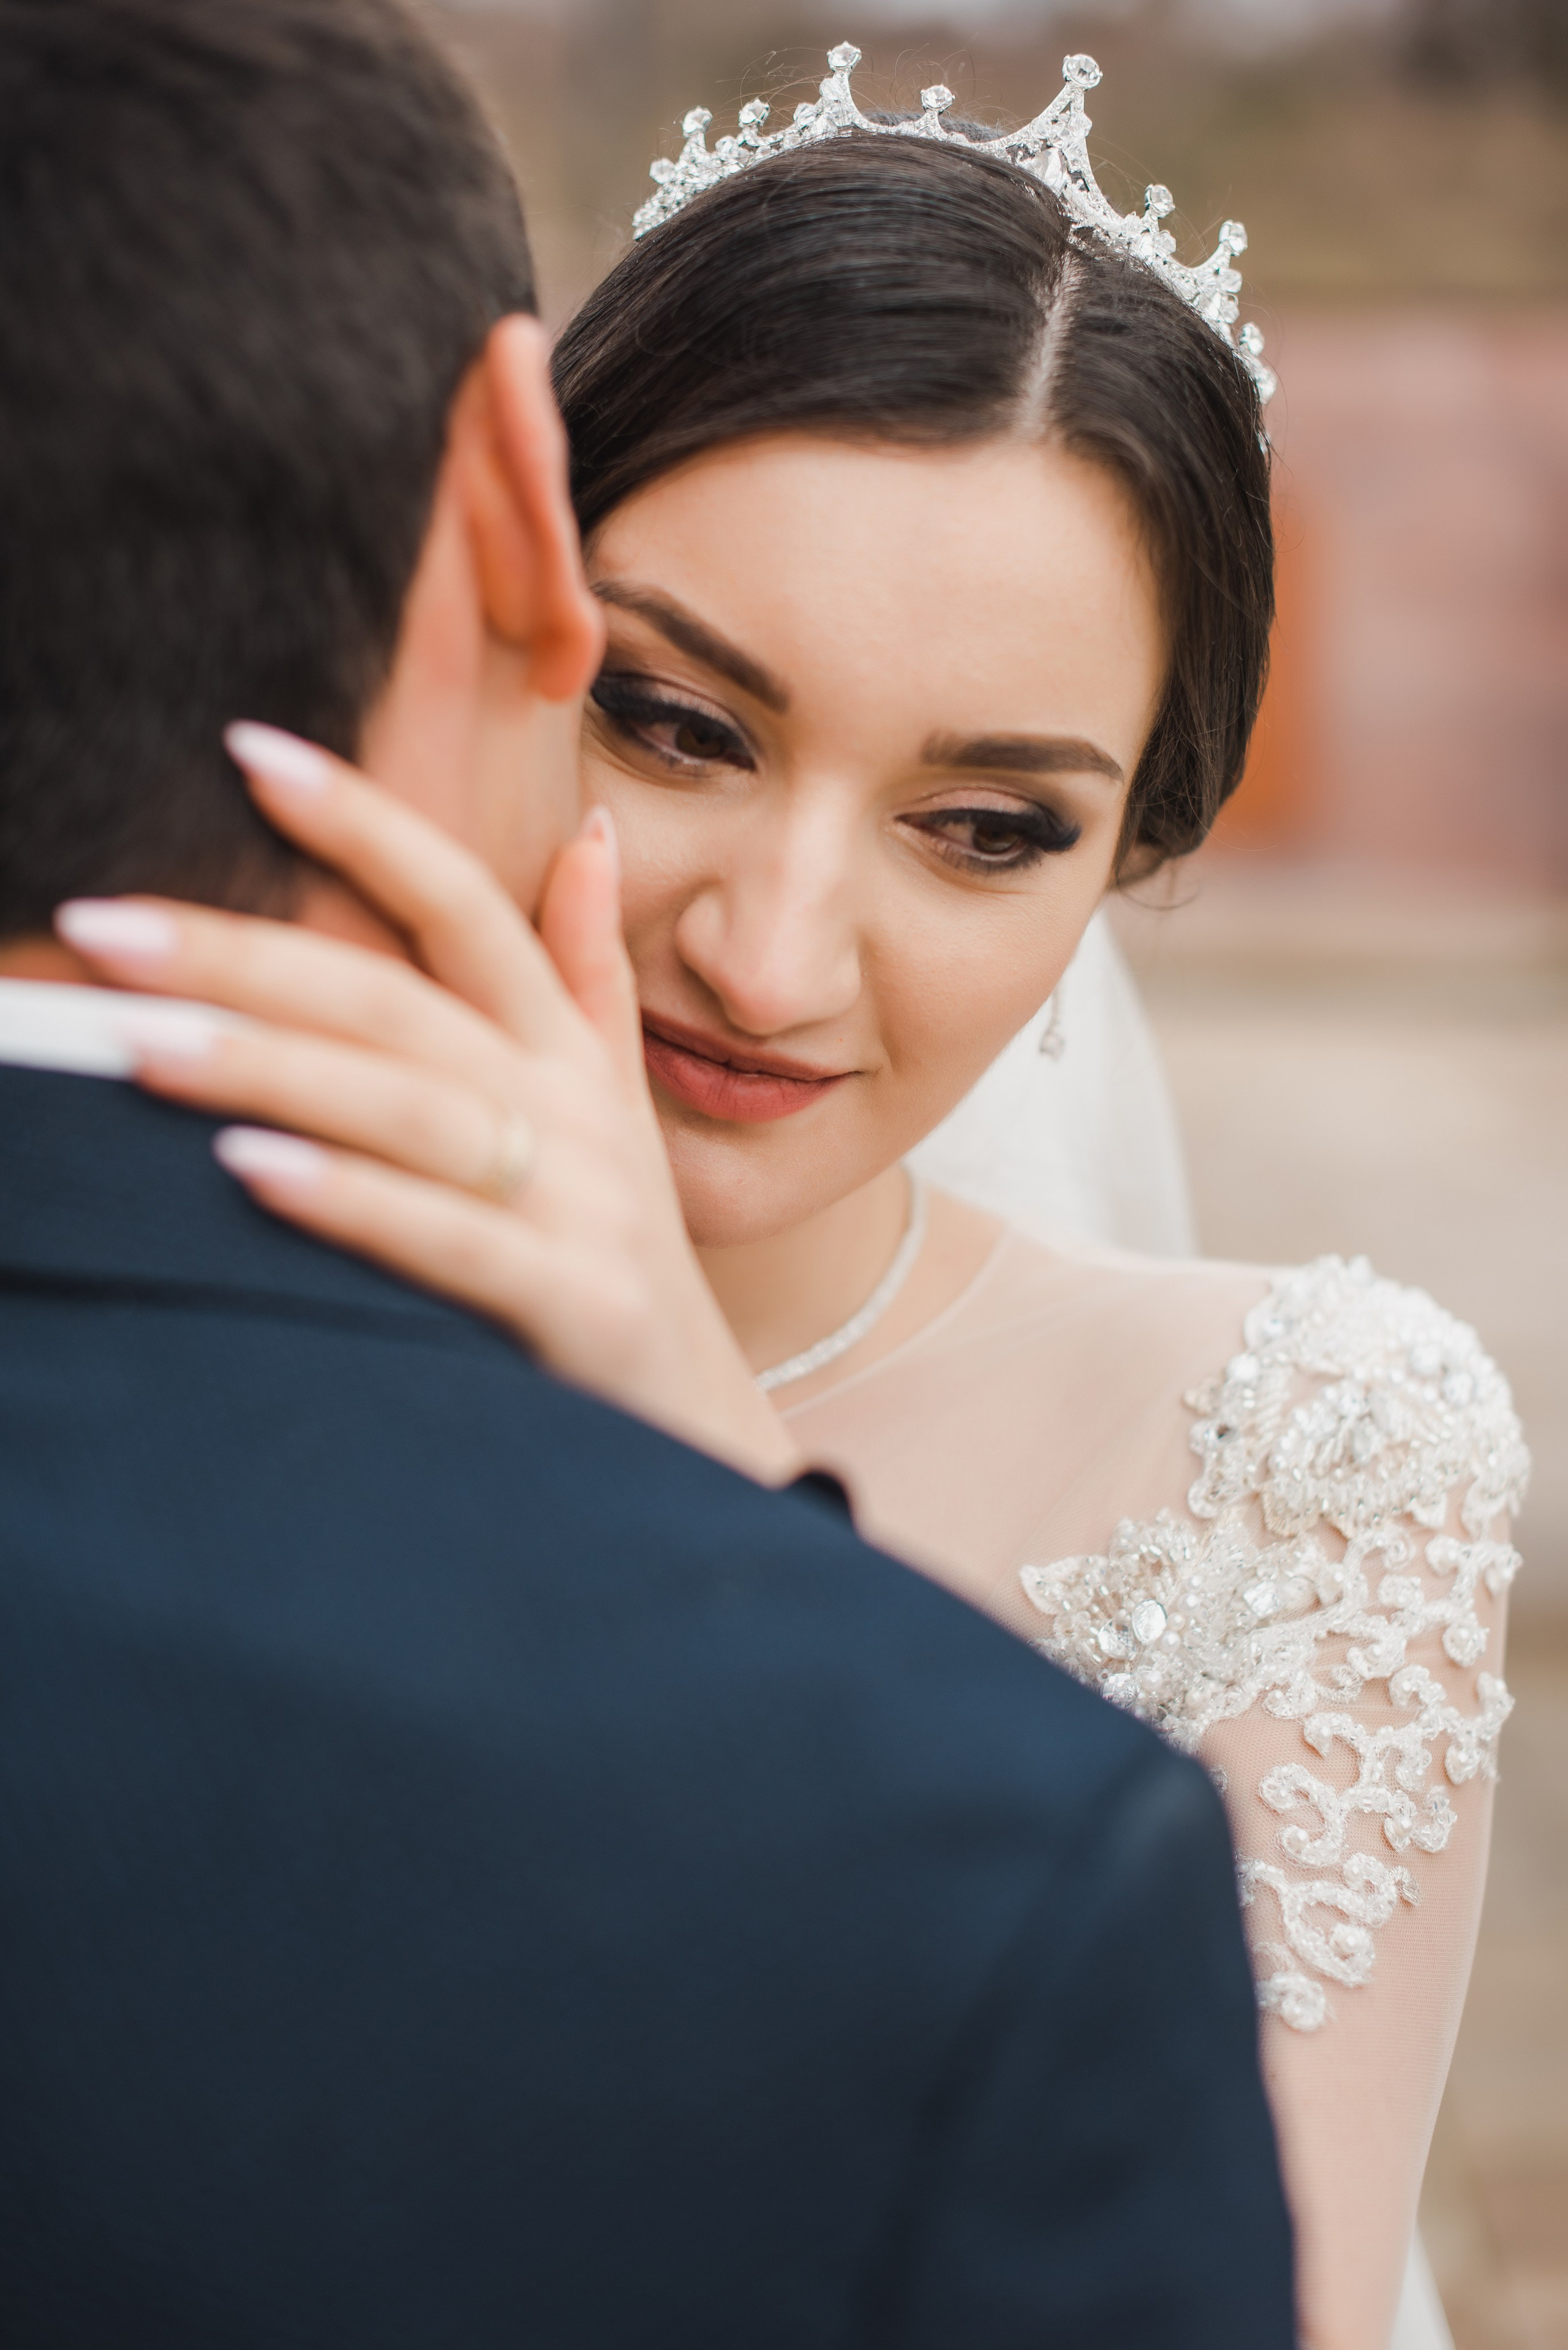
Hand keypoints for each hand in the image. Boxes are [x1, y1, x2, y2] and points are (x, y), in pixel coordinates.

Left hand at [56, 724, 800, 1486]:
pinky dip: (352, 1199)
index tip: (247, 750)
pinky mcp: (576, 1302)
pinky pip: (448, 1238)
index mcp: (567, 1051)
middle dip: (247, 956)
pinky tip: (249, 1168)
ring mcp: (580, 1205)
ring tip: (136, 1041)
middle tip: (102, 927)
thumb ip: (585, 978)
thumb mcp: (614, 1108)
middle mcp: (573, 1110)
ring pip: (411, 1108)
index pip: (467, 905)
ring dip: (268, 1067)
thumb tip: (590, 836)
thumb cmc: (619, 1260)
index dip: (366, 824)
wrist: (701, 1425)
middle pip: (401, 1003)